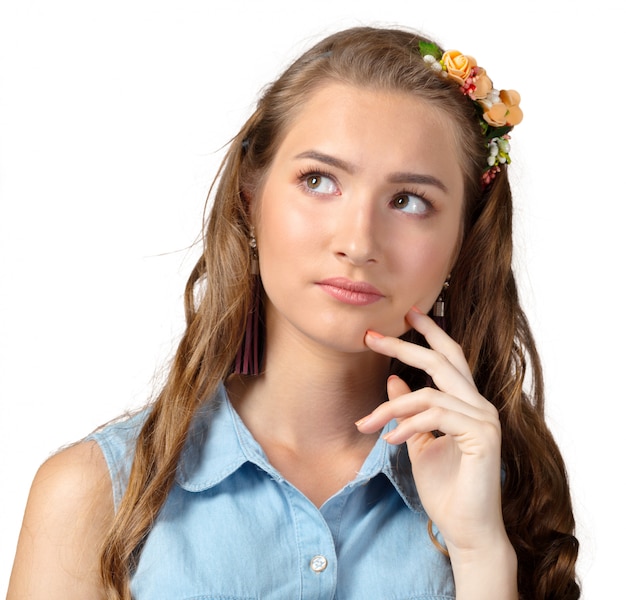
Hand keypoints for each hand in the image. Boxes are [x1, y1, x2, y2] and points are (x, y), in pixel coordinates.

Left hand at [357, 307, 508, 556]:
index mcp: (466, 403)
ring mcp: (484, 418)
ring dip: (392, 407)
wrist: (465, 530)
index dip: (430, 333)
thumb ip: (408, 412)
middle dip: (404, 345)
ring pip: (429, 393)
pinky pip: (436, 416)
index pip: (450, 358)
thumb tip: (392, 381)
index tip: (406, 314)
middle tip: (371, 337)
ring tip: (368, 424)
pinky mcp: (482, 435)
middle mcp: (479, 404)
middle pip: (441, 361)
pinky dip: (408, 425)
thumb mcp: (417, 443)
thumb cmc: (445, 489)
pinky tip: (390, 441)